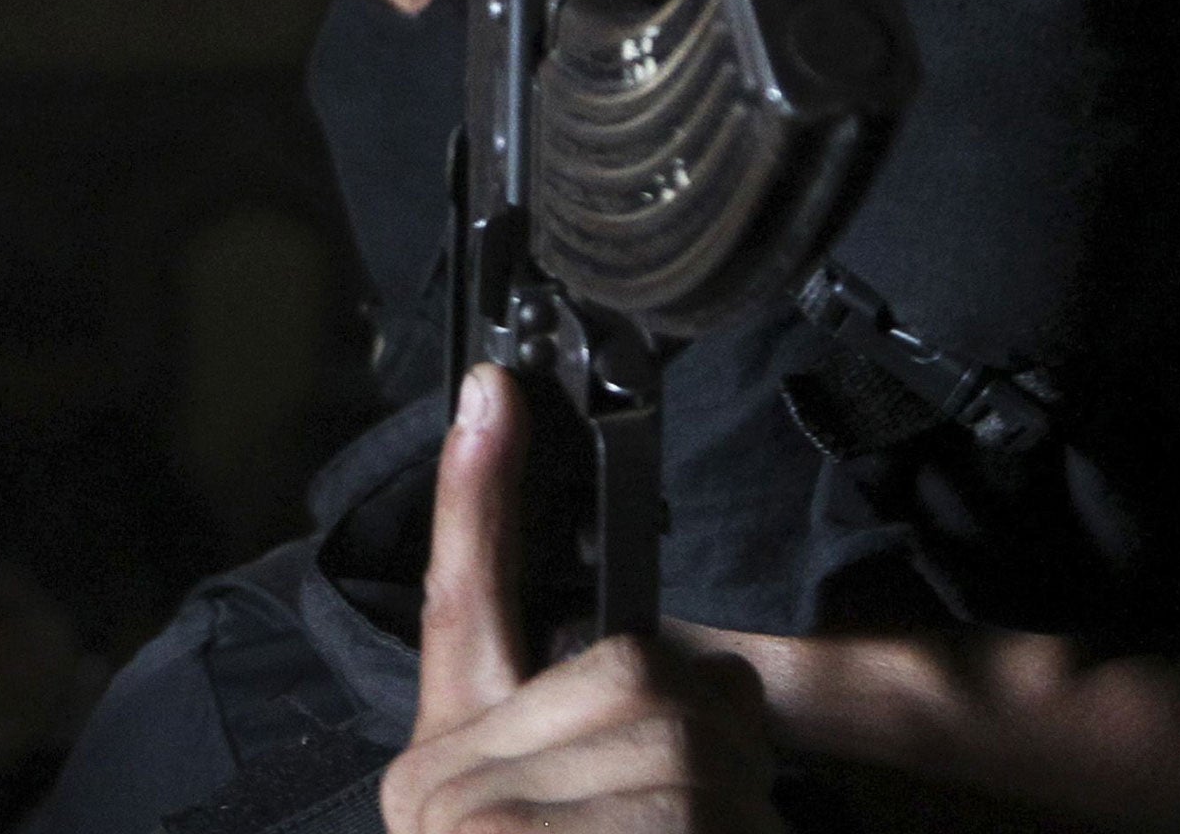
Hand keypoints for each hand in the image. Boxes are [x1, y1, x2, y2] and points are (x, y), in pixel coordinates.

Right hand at [381, 364, 780, 833]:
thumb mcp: (586, 808)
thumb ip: (588, 726)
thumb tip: (642, 670)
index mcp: (448, 763)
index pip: (463, 601)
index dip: (478, 491)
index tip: (493, 391)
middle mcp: (445, 786)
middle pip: (633, 670)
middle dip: (710, 739)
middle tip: (703, 822)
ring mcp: (478, 820)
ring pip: (680, 730)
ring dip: (734, 797)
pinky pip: (690, 794)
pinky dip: (734, 830)